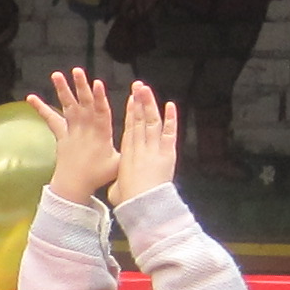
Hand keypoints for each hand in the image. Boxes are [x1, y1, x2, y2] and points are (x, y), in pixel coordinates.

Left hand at [29, 69, 118, 206]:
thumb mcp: (119, 163)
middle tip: (77, 70)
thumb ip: (128, 148)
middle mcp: (86, 128)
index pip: (101, 112)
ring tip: (56, 74)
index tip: (98, 83)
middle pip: (84, 104)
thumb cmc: (99, 176)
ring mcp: (72, 130)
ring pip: (68, 106)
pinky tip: (30, 98)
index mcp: (102, 133)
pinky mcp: (61, 135)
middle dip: (81, 86)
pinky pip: (50, 119)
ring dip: (63, 89)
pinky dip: (41, 108)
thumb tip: (139, 141)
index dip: (100, 97)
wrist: (75, 186)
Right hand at [110, 78, 179, 206]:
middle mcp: (140, 146)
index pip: (130, 128)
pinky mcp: (167, 153)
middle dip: (139, 102)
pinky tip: (170, 105)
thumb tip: (117, 186)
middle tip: (139, 86)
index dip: (131, 112)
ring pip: (151, 121)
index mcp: (127, 153)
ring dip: (150, 104)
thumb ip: (119, 181)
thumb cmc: (129, 200)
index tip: (132, 100)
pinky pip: (169, 132)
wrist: (142, 204)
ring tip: (147, 89)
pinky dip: (171, 119)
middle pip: (140, 119)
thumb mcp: (118, 189)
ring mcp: (153, 148)